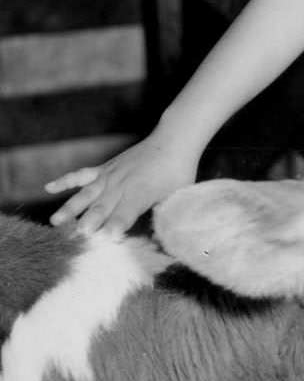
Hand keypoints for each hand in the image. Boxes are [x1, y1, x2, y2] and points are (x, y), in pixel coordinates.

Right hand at [46, 131, 200, 236]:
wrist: (173, 142)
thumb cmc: (178, 173)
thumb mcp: (178, 196)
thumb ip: (165, 215)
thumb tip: (160, 237)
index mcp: (141, 194)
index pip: (126, 214)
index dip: (117, 226)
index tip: (107, 238)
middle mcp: (122, 185)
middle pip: (103, 207)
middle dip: (90, 222)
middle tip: (77, 237)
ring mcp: (110, 176)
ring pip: (87, 194)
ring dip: (71, 207)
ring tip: (55, 221)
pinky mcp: (104, 168)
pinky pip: (81, 174)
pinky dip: (65, 180)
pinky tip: (48, 187)